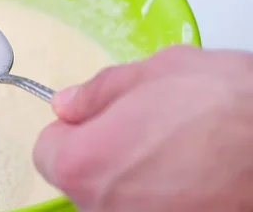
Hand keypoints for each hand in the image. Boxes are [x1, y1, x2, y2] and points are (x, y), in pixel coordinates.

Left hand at [33, 45, 252, 211]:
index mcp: (84, 164)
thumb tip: (67, 104)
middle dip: (101, 153)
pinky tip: (191, 176)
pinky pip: (147, 211)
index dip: (72, 130)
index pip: (47, 151)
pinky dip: (161, 197)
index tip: (97, 119)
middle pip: (80, 178)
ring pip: (115, 198)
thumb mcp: (151, 74)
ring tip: (176, 151)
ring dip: (133, 178)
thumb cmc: (224, 106)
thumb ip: (96, 92)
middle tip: (144, 129)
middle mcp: (104, 209)